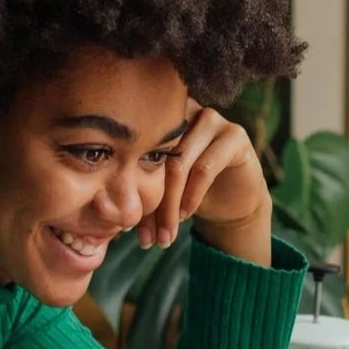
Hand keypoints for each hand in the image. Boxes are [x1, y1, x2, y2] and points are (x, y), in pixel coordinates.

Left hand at [142, 106, 270, 262]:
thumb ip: (141, 193)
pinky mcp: (234, 136)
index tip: (128, 227)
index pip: (139, 151)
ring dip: (171, 203)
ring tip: (167, 231)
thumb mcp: (161, 192)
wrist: (234, 200)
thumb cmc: (191, 191)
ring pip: (179, 163)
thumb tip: (115, 216)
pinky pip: (205, 168)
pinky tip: (187, 214)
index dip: (132, 190)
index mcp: (161, 116)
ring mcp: (212, 120)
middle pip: (158, 156)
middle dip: (153, 202)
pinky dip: (192, 195)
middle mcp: (186, 110)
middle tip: (149, 237)